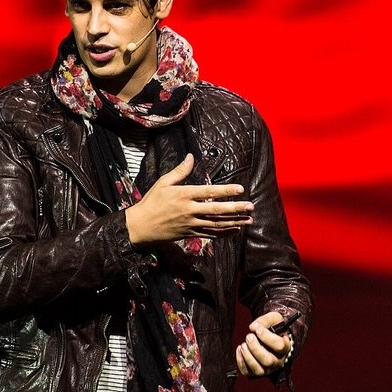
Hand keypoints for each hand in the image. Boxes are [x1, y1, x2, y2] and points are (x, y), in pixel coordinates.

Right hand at [124, 154, 252, 244]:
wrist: (140, 226)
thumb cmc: (151, 202)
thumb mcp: (163, 183)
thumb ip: (180, 171)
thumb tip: (191, 157)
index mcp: (184, 195)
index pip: (209, 192)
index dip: (225, 191)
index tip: (240, 189)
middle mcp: (189, 210)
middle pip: (216, 210)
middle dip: (235, 209)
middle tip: (251, 207)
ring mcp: (190, 224)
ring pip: (216, 224)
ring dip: (234, 222)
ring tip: (249, 220)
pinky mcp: (189, 234)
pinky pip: (210, 235)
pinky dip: (224, 233)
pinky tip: (235, 230)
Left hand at [235, 311, 292, 377]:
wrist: (271, 337)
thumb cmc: (274, 328)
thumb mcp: (274, 319)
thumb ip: (265, 320)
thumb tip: (252, 327)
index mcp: (285, 347)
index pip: (279, 346)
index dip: (267, 338)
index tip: (258, 330)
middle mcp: (278, 361)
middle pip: (268, 361)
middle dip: (255, 348)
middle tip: (248, 336)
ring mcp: (268, 369)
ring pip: (259, 370)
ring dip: (248, 357)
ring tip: (243, 344)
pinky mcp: (256, 372)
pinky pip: (247, 372)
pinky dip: (240, 361)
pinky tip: (239, 349)